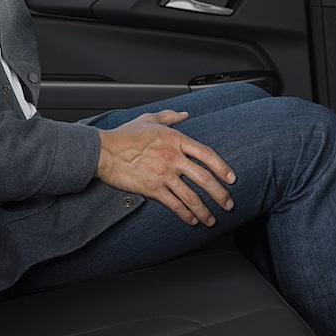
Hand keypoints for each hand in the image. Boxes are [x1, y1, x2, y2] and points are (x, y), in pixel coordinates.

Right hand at [95, 110, 236, 225]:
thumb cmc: (124, 135)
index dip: (223, 168)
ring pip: (192, 196)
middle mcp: (174, 157)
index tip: (231, 179)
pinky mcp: (153, 189)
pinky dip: (185, 215)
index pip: (207, 154)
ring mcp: (164, 174)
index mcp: (176, 139)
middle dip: (220, 195)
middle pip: (205, 178)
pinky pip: (175, 205)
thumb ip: (170, 117)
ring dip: (205, 210)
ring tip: (211, 219)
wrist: (104, 151)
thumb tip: (184, 114)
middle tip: (228, 204)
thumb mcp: (149, 119)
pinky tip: (191, 220)